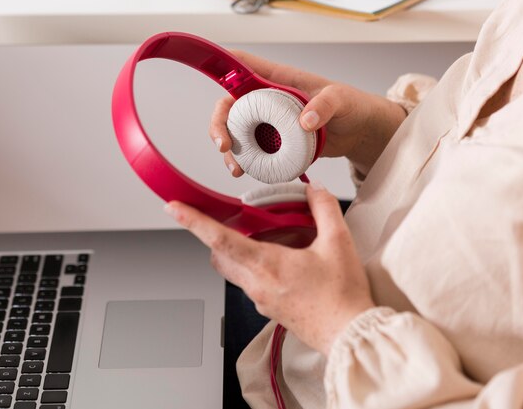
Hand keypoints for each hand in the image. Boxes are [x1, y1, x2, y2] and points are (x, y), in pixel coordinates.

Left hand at [164, 182, 374, 354]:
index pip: (219, 239)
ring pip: (232, 269)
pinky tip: (281, 260)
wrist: (350, 334)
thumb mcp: (339, 244)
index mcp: (266, 265)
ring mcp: (259, 298)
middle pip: (218, 255)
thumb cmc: (342, 296)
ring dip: (236, 250)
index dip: (193, 221)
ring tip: (262, 237)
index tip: (173, 208)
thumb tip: (314, 189)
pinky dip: (253, 265)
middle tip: (227, 220)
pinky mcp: (268, 307)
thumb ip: (324, 209)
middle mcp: (255, 283)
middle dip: (214, 235)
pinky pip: (249, 282)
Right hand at [210, 51, 406, 176]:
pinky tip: (246, 172)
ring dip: (230, 149)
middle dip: (219, 124)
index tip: (212, 77)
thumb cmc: (351, 106)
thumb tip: (304, 121)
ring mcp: (269, 122)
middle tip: (224, 145)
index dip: (224, 66)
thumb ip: (325, 105)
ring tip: (236, 168)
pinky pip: (251, 150)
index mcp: (278, 79)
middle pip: (230, 106)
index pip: (244, 66)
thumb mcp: (341, 100)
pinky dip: (244, 161)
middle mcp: (267, 99)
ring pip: (236, 131)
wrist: (359, 132)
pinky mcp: (274, 142)